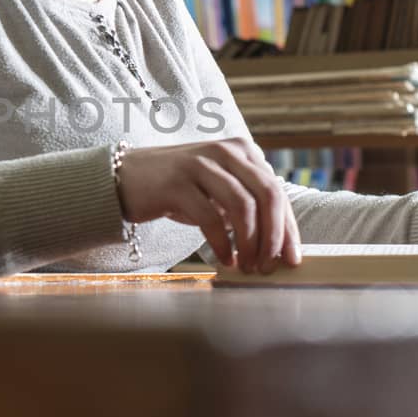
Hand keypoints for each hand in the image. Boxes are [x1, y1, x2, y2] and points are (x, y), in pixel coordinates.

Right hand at [115, 138, 300, 272]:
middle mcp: (224, 152)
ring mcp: (200, 165)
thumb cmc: (178, 190)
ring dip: (250, 243)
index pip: (276, 191)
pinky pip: (211, 218)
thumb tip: (279, 243)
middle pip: (267, 195)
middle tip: (270, 266)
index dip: (289, 229)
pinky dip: (222, 244)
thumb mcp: (217, 187)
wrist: (125, 178)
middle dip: (274, 237)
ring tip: (247, 266)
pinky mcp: (177, 184)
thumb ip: (247, 202)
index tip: (292, 259)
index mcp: (241, 150)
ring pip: (243, 207)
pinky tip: (224, 259)